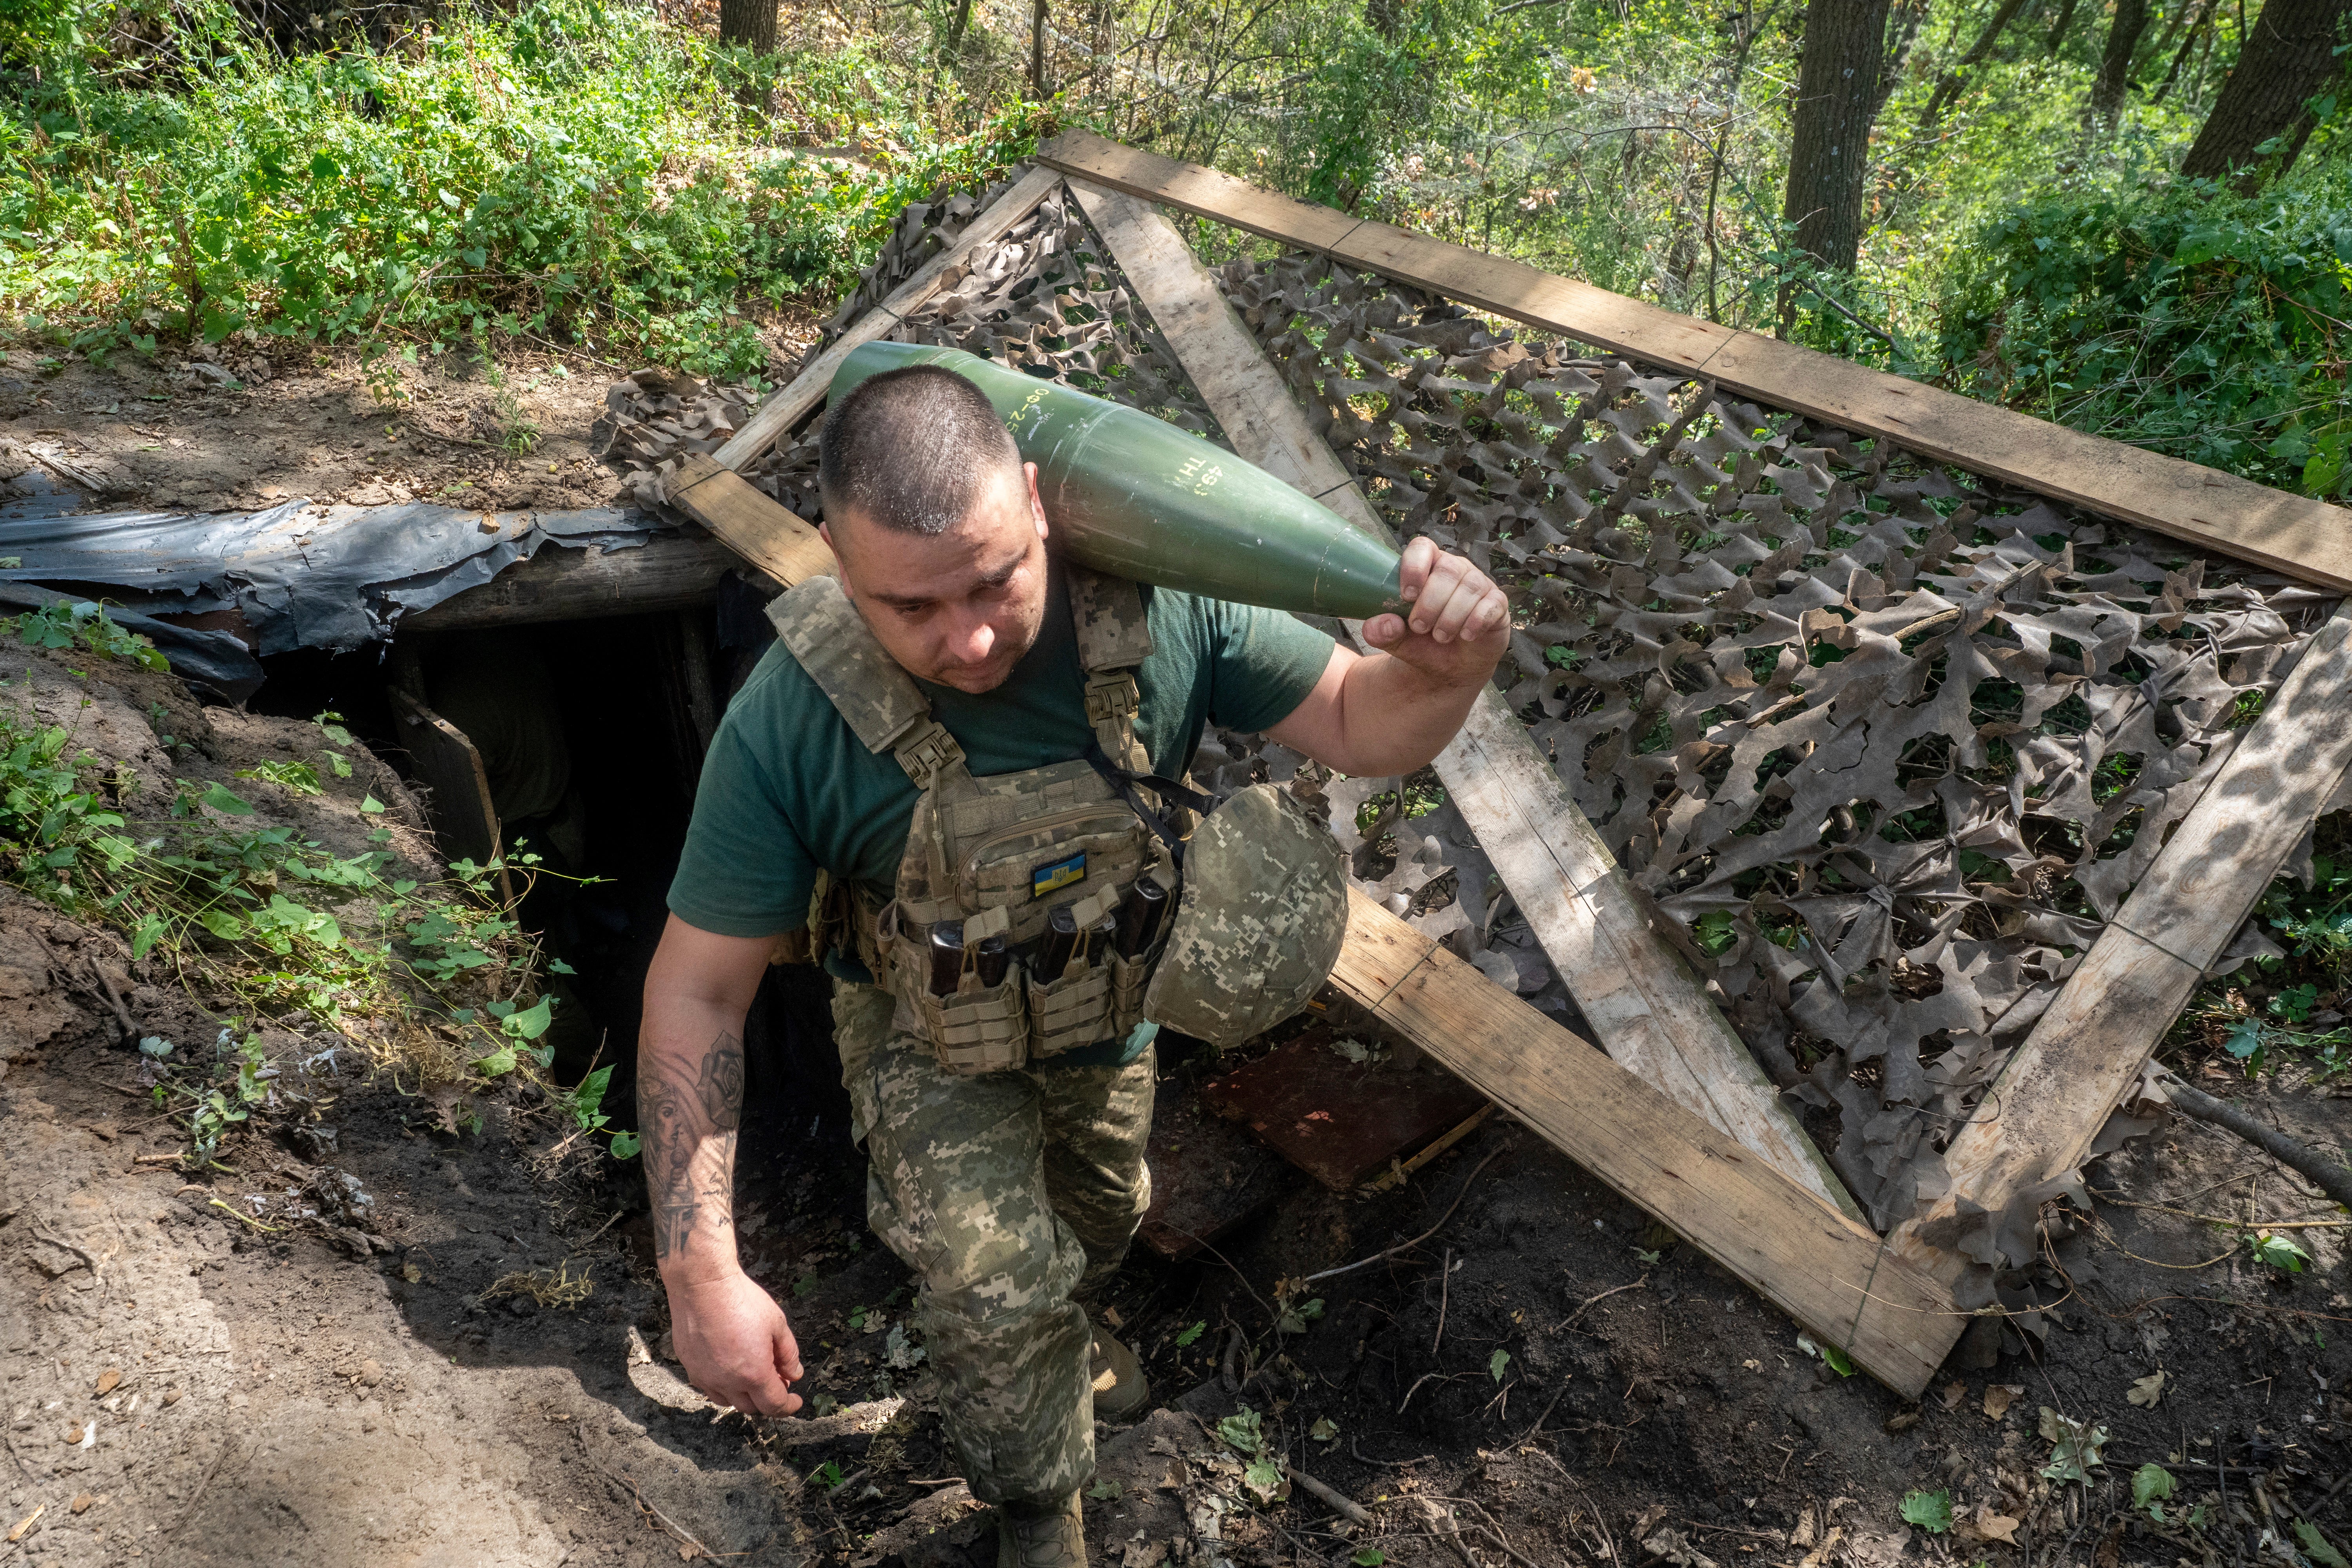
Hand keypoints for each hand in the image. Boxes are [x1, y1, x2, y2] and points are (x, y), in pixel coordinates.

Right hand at [665, 1270, 804, 1415]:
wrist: (702, 1284)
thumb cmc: (741, 1300)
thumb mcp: (777, 1323)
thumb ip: (788, 1353)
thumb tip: (794, 1374)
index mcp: (754, 1374)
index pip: (774, 1405)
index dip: (788, 1407)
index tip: (795, 1400)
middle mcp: (727, 1382)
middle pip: (751, 1407)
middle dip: (767, 1400)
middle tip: (777, 1380)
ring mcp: (705, 1377)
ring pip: (727, 1401)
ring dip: (743, 1395)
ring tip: (752, 1374)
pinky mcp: (689, 1367)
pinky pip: (708, 1387)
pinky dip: (723, 1386)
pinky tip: (729, 1367)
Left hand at [1361, 536, 1509, 685]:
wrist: (1450, 669)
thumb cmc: (1423, 645)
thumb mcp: (1396, 641)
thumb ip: (1381, 632)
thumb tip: (1381, 624)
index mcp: (1427, 568)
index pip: (1422, 547)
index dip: (1414, 566)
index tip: (1407, 595)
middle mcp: (1455, 570)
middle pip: (1447, 568)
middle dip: (1431, 601)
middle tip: (1420, 627)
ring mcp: (1479, 584)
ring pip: (1470, 586)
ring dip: (1451, 616)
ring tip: (1440, 636)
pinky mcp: (1497, 604)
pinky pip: (1492, 604)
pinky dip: (1476, 621)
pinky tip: (1466, 635)